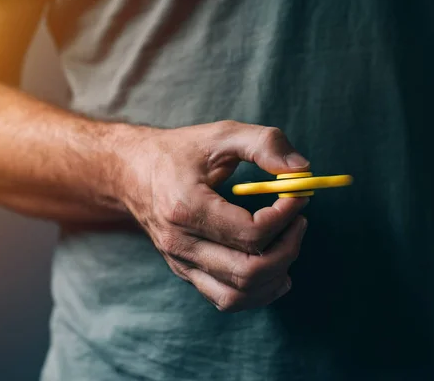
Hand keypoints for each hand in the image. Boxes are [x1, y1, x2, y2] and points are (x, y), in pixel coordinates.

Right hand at [119, 121, 309, 311]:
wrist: (131, 173)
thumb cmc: (178, 152)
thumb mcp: (220, 135)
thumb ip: (264, 143)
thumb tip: (302, 171)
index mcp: (186, 207)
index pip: (250, 233)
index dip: (286, 217)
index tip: (298, 195)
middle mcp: (179, 243)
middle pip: (248, 271)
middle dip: (288, 248)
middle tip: (300, 221)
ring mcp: (180, 263)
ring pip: (239, 294)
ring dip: (276, 274)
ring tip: (290, 243)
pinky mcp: (185, 272)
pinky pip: (226, 298)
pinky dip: (257, 292)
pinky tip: (275, 270)